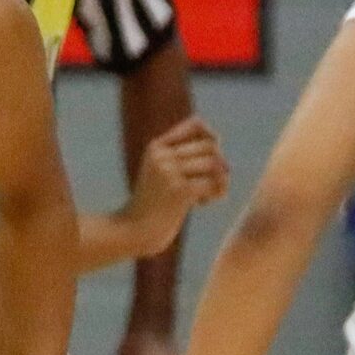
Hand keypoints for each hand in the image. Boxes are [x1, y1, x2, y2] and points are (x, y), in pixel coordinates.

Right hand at [125, 117, 228, 260]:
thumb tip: (220, 149)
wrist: (134, 230)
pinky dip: (215, 194)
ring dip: (219, 181)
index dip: (211, 135)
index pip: (196, 124)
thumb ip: (183, 158)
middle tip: (211, 184)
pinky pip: (213, 183)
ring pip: (214, 163)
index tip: (214, 154)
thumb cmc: (152, 204)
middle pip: (210, 146)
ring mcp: (170, 172)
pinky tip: (200, 204)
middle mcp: (163, 155)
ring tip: (207, 195)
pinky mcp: (179, 191)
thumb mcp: (162, 174)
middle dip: (218, 164)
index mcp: (157, 146)